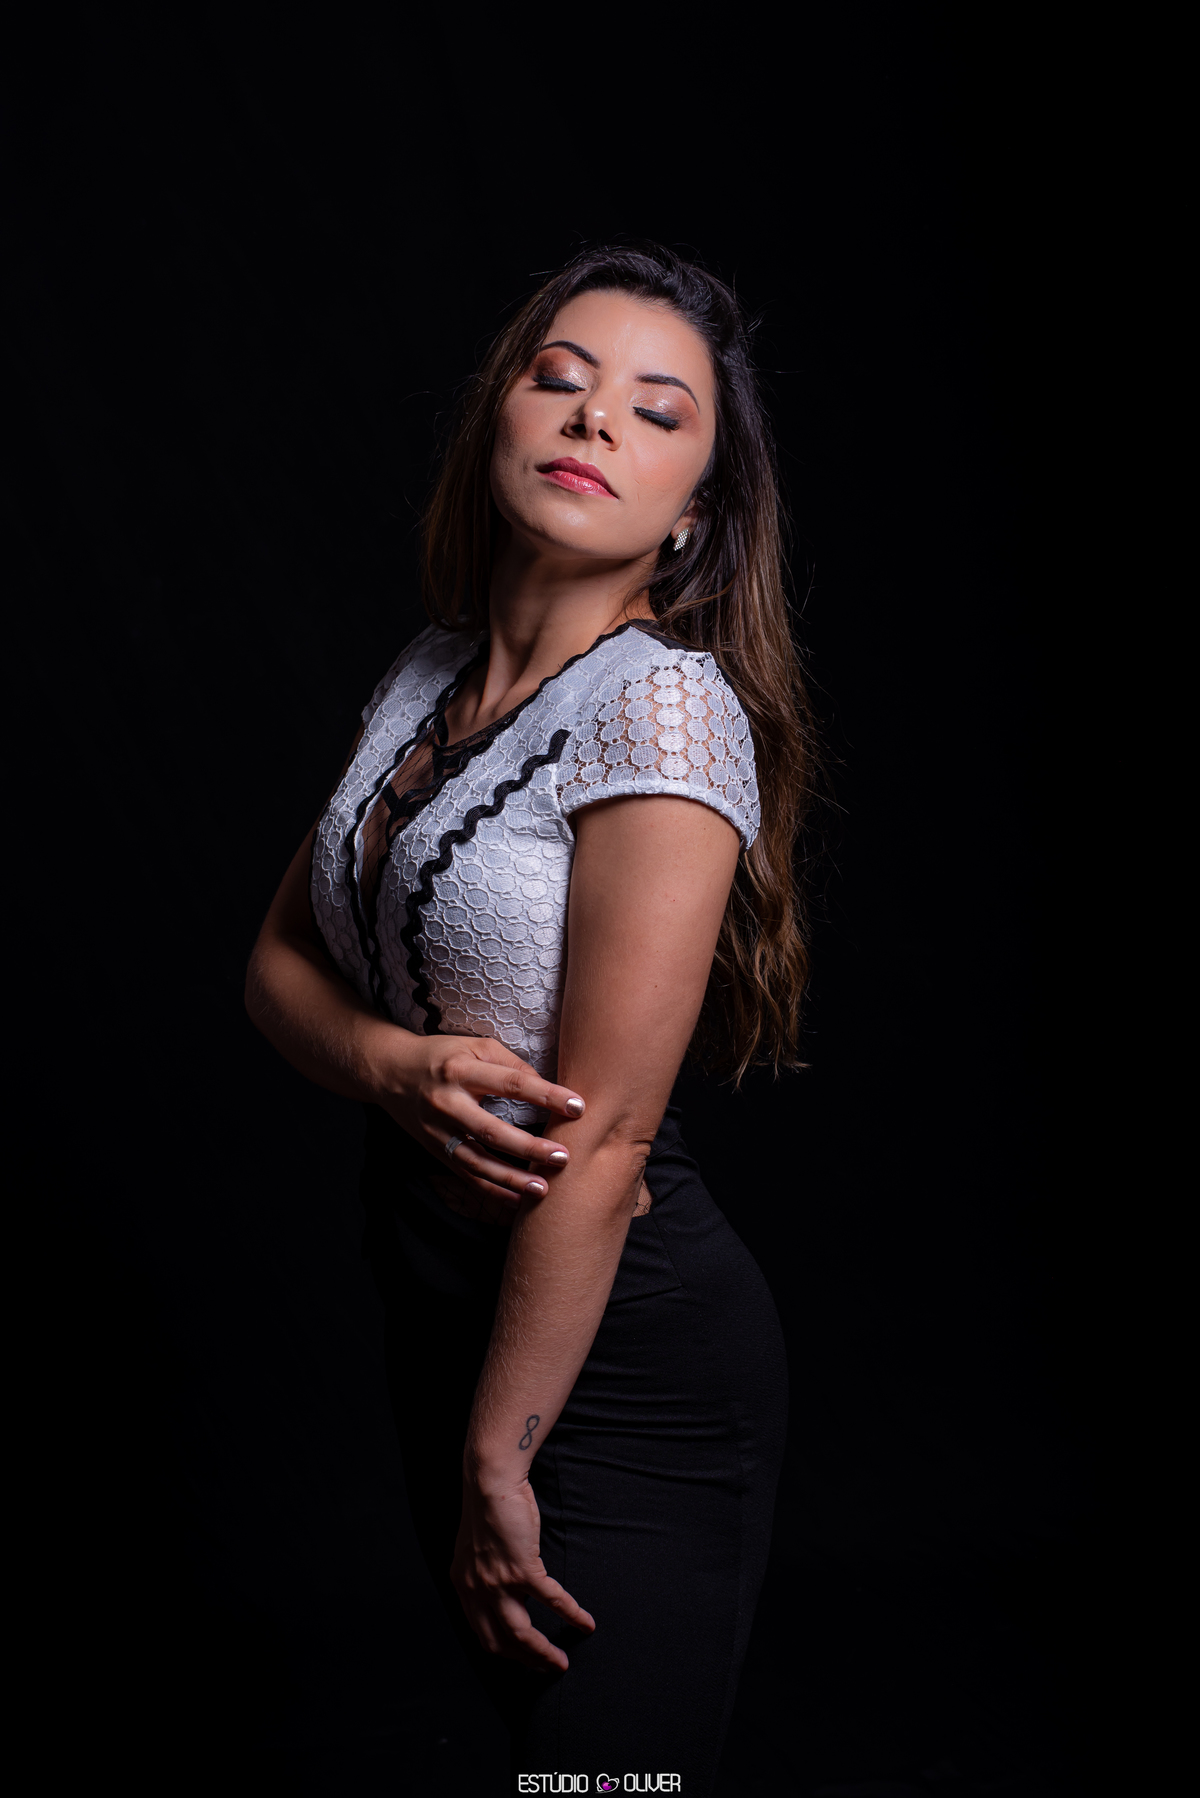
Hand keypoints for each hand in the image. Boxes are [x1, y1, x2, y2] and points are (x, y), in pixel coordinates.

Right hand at [366, 1029, 584, 1209]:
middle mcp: (447, 1102)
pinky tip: (518, 1201)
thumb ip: (511, 1064)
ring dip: (512, 1179)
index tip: (578, 1106)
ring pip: (477, 1162)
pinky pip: (466, 1177)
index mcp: (461, 1069)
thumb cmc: (442, 1055)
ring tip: (544, 1188)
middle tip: (564, 1157)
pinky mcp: (435, 1151)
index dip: (547, 1095)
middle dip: (530, 1147)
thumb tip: (550, 1088)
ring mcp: (438, 1131)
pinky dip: (493, 1191)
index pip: (512, 1084)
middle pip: (492, 1130)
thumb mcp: (475, 1045)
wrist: (389, 1073)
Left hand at [450, 1474, 594, 1671]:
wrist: (491, 1480)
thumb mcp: (475, 1550)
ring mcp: (498, 1582)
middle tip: (546, 1668)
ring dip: (543, 1654)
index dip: (504, 1653)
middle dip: (525, 1662)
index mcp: (463, 1586)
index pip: (481, 1634)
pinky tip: (584, 1623)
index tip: (522, 1660)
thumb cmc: (488, 1507)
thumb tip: (501, 1592)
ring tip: (561, 1663)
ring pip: (521, 1634)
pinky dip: (570, 1614)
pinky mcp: (521, 1568)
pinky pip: (551, 1600)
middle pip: (500, 1643)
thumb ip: (483, 1574)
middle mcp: (476, 1590)